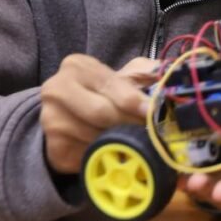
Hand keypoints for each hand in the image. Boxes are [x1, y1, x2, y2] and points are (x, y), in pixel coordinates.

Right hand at [40, 54, 154, 173]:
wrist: (69, 117)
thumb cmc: (102, 93)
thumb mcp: (122, 76)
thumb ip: (146, 71)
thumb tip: (170, 71)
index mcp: (77, 66)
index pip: (109, 85)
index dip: (132, 99)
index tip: (150, 111)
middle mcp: (57, 89)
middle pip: (101, 112)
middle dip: (128, 122)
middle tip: (147, 130)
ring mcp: (50, 118)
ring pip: (95, 135)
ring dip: (118, 141)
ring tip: (130, 140)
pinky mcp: (54, 145)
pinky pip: (86, 154)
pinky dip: (104, 154)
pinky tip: (111, 150)